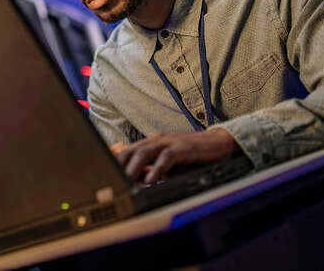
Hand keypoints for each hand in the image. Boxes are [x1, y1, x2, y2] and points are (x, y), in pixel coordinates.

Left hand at [113, 129, 237, 183]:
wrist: (217, 144)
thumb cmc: (191, 156)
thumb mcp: (167, 163)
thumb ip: (150, 169)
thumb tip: (134, 180)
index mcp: (150, 144)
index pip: (125, 152)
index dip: (114, 164)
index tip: (106, 178)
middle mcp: (155, 141)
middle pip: (130, 151)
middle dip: (120, 167)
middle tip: (115, 184)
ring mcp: (168, 143)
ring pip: (144, 153)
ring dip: (134, 169)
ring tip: (128, 183)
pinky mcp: (182, 147)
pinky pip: (165, 158)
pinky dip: (157, 169)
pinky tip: (152, 181)